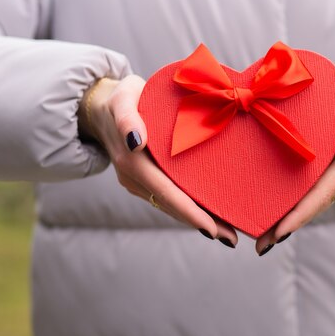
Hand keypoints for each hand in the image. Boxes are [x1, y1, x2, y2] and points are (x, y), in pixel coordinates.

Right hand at [78, 75, 237, 247]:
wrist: (102, 106)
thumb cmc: (120, 96)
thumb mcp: (122, 97)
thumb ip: (127, 117)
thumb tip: (136, 142)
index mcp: (131, 160)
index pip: (165, 191)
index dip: (189, 211)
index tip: (211, 229)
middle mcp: (133, 177)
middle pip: (171, 206)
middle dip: (201, 223)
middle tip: (232, 239)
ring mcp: (137, 181)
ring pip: (170, 206)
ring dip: (197, 220)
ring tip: (227, 233)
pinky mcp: (144, 180)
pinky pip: (167, 197)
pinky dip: (188, 208)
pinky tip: (209, 215)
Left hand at [254, 70, 334, 254]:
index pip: (323, 192)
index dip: (301, 213)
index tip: (279, 231)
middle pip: (315, 206)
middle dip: (289, 226)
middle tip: (260, 245)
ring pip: (313, 204)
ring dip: (290, 222)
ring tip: (262, 239)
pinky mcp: (332, 174)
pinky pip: (313, 194)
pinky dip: (295, 208)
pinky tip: (275, 215)